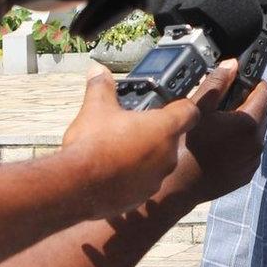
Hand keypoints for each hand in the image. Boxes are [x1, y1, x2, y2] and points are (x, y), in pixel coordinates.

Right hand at [61, 63, 199, 219]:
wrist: (75, 187)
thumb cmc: (92, 146)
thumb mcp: (96, 108)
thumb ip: (101, 87)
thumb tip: (97, 70)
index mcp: (164, 128)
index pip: (190, 111)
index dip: (183, 105)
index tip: (174, 104)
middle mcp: (167, 154)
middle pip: (171, 138)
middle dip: (156, 132)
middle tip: (135, 126)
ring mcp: (157, 177)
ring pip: (158, 161)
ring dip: (145, 155)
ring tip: (121, 150)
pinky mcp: (143, 195)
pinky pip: (144, 181)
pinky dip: (134, 176)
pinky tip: (114, 171)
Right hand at [156, 58, 266, 209]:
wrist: (177, 186)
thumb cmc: (185, 145)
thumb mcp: (198, 108)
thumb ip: (218, 83)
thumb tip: (232, 64)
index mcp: (249, 123)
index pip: (266, 93)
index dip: (255, 83)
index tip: (243, 83)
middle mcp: (257, 143)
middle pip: (262, 113)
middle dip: (248, 105)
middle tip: (225, 106)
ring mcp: (253, 161)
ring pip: (256, 134)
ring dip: (245, 127)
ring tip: (220, 128)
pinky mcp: (247, 174)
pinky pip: (250, 153)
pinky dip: (241, 146)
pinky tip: (219, 147)